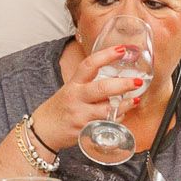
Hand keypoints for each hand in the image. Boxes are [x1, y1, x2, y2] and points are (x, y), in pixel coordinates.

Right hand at [26, 43, 148, 151]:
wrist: (43, 131)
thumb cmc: (60, 109)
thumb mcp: (70, 90)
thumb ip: (89, 84)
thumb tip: (115, 76)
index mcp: (73, 84)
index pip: (89, 65)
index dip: (106, 55)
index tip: (122, 49)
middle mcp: (76, 98)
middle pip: (102, 88)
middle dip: (122, 84)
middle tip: (137, 81)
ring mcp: (80, 115)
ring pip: (107, 109)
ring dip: (124, 105)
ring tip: (134, 100)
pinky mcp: (84, 131)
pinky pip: (106, 125)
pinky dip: (117, 120)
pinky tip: (120, 115)